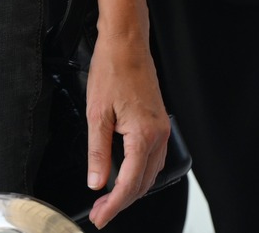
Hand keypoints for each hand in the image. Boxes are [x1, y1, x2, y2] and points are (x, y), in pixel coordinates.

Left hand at [83, 27, 170, 227]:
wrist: (126, 43)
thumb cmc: (112, 70)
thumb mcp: (97, 114)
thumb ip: (98, 152)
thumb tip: (96, 182)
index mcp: (144, 135)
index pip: (129, 184)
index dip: (113, 205)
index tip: (100, 217)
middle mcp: (158, 135)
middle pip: (143, 183)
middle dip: (121, 202)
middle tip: (100, 212)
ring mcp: (162, 129)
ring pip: (150, 173)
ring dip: (131, 190)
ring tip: (108, 198)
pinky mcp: (159, 123)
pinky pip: (153, 158)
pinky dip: (140, 173)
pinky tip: (125, 175)